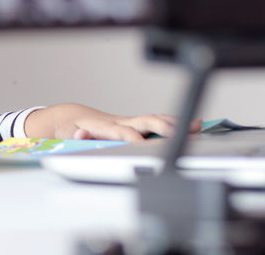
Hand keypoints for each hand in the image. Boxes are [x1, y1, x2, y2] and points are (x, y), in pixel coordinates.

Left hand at [24, 103, 199, 142]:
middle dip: (163, 128)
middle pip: (145, 121)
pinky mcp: (134, 125)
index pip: (123, 132)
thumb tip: (81, 134)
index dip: (134, 139)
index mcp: (105, 127)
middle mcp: (120, 122)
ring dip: (175, 123)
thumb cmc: (70, 127)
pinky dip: (176, 123)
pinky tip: (194, 125)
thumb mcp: (66, 135)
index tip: (145, 146)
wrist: (71, 118)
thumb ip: (75, 137)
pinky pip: (157, 122)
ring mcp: (129, 122)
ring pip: (155, 119)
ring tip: (197, 126)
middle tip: (180, 136)